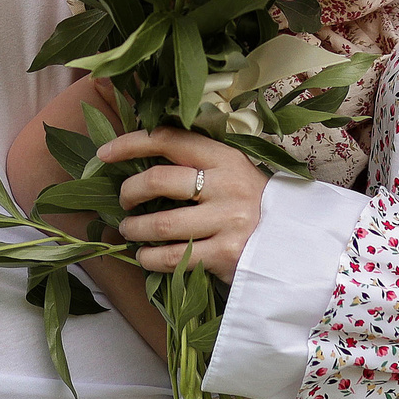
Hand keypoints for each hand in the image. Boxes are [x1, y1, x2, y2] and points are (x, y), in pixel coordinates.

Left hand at [99, 128, 266, 283]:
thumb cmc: (252, 203)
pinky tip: (144, 256)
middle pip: (159, 180)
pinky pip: (173, 257)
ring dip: (134, 228)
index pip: (170, 140)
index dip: (131, 143)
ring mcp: (228, 221)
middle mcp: (227, 185)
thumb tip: (138, 162)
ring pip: (161, 223)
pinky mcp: (226, 254)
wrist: (294, 243)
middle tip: (123, 201)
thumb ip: (195, 164)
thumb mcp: (231, 172)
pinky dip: (149, 258)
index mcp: (225, 157)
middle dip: (129, 191)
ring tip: (128, 230)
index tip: (105, 153)